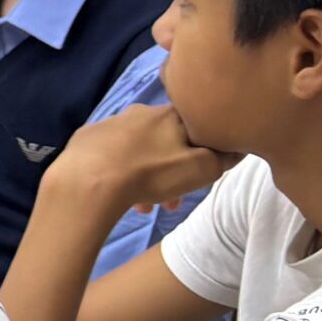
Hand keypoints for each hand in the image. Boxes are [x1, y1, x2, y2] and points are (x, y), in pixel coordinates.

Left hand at [52, 104, 237, 215]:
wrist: (87, 180)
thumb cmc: (151, 172)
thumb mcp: (204, 168)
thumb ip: (224, 157)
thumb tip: (236, 148)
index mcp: (170, 113)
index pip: (196, 128)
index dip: (202, 154)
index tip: (198, 178)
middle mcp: (139, 111)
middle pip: (165, 144)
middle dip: (172, 174)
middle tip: (170, 204)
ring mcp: (109, 124)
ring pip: (138, 153)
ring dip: (146, 180)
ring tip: (143, 209)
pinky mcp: (85, 139)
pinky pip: (112, 158)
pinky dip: (120, 175)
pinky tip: (118, 197)